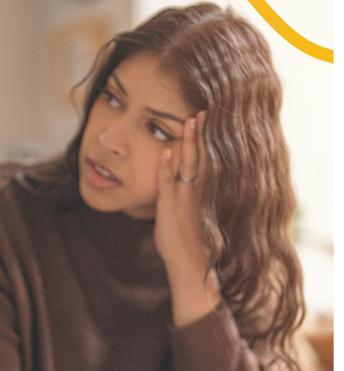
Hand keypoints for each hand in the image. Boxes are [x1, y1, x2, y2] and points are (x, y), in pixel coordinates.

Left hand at [155, 111, 220, 326]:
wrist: (186, 260)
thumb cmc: (182, 234)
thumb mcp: (181, 206)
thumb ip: (178, 188)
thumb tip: (172, 170)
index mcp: (196, 189)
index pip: (201, 156)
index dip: (201, 137)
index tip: (202, 116)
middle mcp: (194, 190)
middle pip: (198, 155)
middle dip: (198, 133)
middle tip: (200, 110)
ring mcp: (183, 198)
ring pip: (187, 165)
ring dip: (188, 143)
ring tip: (189, 121)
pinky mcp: (171, 207)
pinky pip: (169, 184)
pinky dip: (167, 168)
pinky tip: (167, 152)